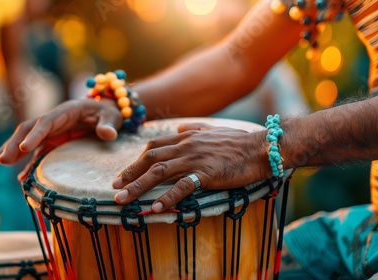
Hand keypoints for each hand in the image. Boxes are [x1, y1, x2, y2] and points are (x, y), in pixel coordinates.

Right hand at [0, 98, 121, 178]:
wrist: (108, 112)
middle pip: (28, 129)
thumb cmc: (110, 112)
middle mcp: (54, 120)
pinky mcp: (53, 141)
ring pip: (26, 139)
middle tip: (2, 160)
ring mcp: (51, 131)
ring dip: (10, 150)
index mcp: (66, 111)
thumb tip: (108, 134)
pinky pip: (35, 152)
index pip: (46, 122)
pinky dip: (25, 163)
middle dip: (14, 143)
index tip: (24, 149)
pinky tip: (20, 178)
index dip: (34, 135)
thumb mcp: (112, 116)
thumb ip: (109, 125)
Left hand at [112, 122, 268, 212]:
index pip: (153, 147)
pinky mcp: (207, 174)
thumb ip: (193, 128)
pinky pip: (183, 186)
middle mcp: (186, 146)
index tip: (125, 174)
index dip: (136, 161)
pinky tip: (155, 208)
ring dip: (137, 187)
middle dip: (129, 174)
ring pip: (159, 172)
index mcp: (186, 137)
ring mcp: (195, 159)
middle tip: (114, 188)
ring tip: (122, 200)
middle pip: (149, 159)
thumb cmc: (239, 141)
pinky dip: (167, 197)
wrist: (263, 147)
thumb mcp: (213, 130)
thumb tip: (179, 128)